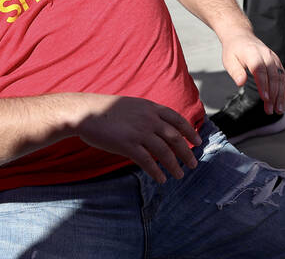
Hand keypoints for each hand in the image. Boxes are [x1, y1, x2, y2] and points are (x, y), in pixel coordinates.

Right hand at [75, 95, 200, 183]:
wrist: (86, 112)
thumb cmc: (106, 110)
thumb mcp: (132, 105)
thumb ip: (147, 114)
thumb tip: (159, 126)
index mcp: (150, 107)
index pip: (177, 119)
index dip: (190, 131)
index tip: (198, 141)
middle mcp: (148, 119)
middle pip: (174, 137)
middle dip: (186, 152)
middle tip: (193, 164)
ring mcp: (139, 132)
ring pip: (163, 151)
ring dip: (174, 165)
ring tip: (179, 175)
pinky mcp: (127, 144)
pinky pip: (147, 161)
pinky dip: (156, 171)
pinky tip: (161, 178)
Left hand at [220, 28, 284, 115]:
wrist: (241, 36)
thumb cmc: (233, 50)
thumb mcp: (229, 60)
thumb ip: (235, 71)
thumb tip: (240, 83)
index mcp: (252, 53)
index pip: (260, 70)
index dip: (263, 84)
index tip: (265, 98)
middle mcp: (266, 55)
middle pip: (273, 76)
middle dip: (273, 95)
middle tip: (270, 110)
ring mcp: (273, 58)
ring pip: (281, 77)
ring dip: (281, 95)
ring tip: (279, 110)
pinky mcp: (276, 62)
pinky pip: (283, 76)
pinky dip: (283, 89)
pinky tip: (281, 101)